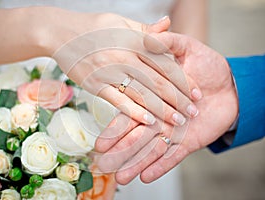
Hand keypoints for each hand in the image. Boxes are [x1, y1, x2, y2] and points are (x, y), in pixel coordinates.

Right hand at [48, 9, 201, 125]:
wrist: (60, 33)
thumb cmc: (93, 27)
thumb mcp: (120, 21)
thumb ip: (146, 29)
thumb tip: (168, 24)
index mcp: (134, 40)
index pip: (166, 63)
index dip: (184, 79)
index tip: (197, 92)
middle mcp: (124, 57)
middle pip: (158, 81)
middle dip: (179, 99)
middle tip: (193, 112)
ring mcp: (109, 72)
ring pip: (142, 94)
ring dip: (162, 110)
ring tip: (177, 122)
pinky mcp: (96, 86)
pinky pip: (118, 101)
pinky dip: (135, 112)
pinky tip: (149, 121)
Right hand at [95, 32, 237, 183]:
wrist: (231, 84)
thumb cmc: (207, 65)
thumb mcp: (188, 48)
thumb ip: (169, 44)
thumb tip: (151, 37)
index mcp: (152, 96)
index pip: (129, 112)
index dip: (114, 127)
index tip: (99, 141)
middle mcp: (159, 116)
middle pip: (135, 136)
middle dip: (119, 150)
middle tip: (102, 164)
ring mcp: (173, 130)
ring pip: (151, 149)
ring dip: (136, 163)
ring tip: (120, 177)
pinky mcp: (188, 141)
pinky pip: (173, 156)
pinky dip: (160, 166)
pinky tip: (145, 177)